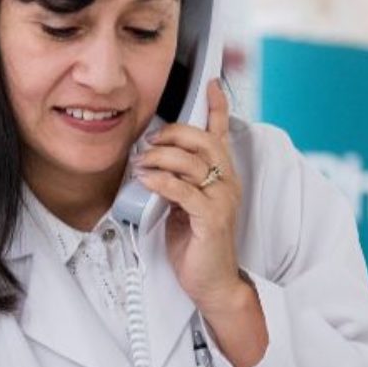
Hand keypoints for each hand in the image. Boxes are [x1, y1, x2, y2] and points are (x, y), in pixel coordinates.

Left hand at [132, 80, 267, 366]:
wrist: (212, 283)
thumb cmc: (195, 244)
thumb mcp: (182, 205)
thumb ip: (175, 181)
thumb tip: (148, 160)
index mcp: (222, 176)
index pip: (222, 134)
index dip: (217, 107)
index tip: (211, 83)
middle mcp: (227, 183)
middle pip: (204, 141)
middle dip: (173, 134)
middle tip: (149, 140)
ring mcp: (222, 200)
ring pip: (193, 163)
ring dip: (161, 157)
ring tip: (140, 163)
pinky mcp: (211, 219)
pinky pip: (185, 191)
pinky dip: (162, 181)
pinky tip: (145, 179)